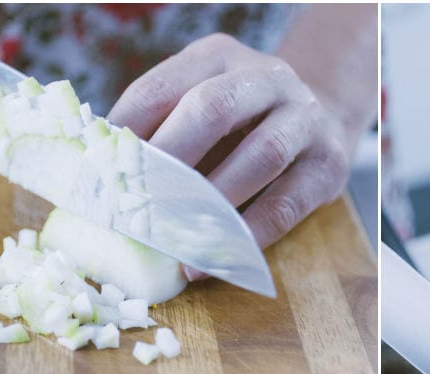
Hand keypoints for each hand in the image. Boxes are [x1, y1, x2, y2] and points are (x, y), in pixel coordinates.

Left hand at [107, 33, 350, 259]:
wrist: (323, 119)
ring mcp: (304, 119)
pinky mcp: (328, 166)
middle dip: (171, 161)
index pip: (162, 88)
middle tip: (139, 205)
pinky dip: (248, 235)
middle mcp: (266, 78)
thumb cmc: (242, 126)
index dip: (129, 132)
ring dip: (213, 203)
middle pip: (214, 109)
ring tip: (177, 240)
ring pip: (261, 156)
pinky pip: (287, 204)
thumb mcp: (202, 107)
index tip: (102, 176)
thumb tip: (102, 181)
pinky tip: (215, 260)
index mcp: (219, 58)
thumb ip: (161, 131)